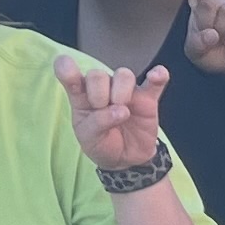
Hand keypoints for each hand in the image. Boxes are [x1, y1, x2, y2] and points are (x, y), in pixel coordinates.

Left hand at [54, 54, 168, 178]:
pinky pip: (154, 83)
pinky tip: (158, 75)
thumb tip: (121, 110)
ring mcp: (125, 92)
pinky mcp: (147, 99)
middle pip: (98, 74)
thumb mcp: (90, 138)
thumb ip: (98, 122)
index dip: (67, 69)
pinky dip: (158, 76)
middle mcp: (102, 89)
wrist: (125, 160)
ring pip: (123, 74)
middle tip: (102, 110)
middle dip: (98, 94)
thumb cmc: (101, 144)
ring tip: (122, 112)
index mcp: (81, 96)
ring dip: (121, 91)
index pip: (71, 76)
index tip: (65, 65)